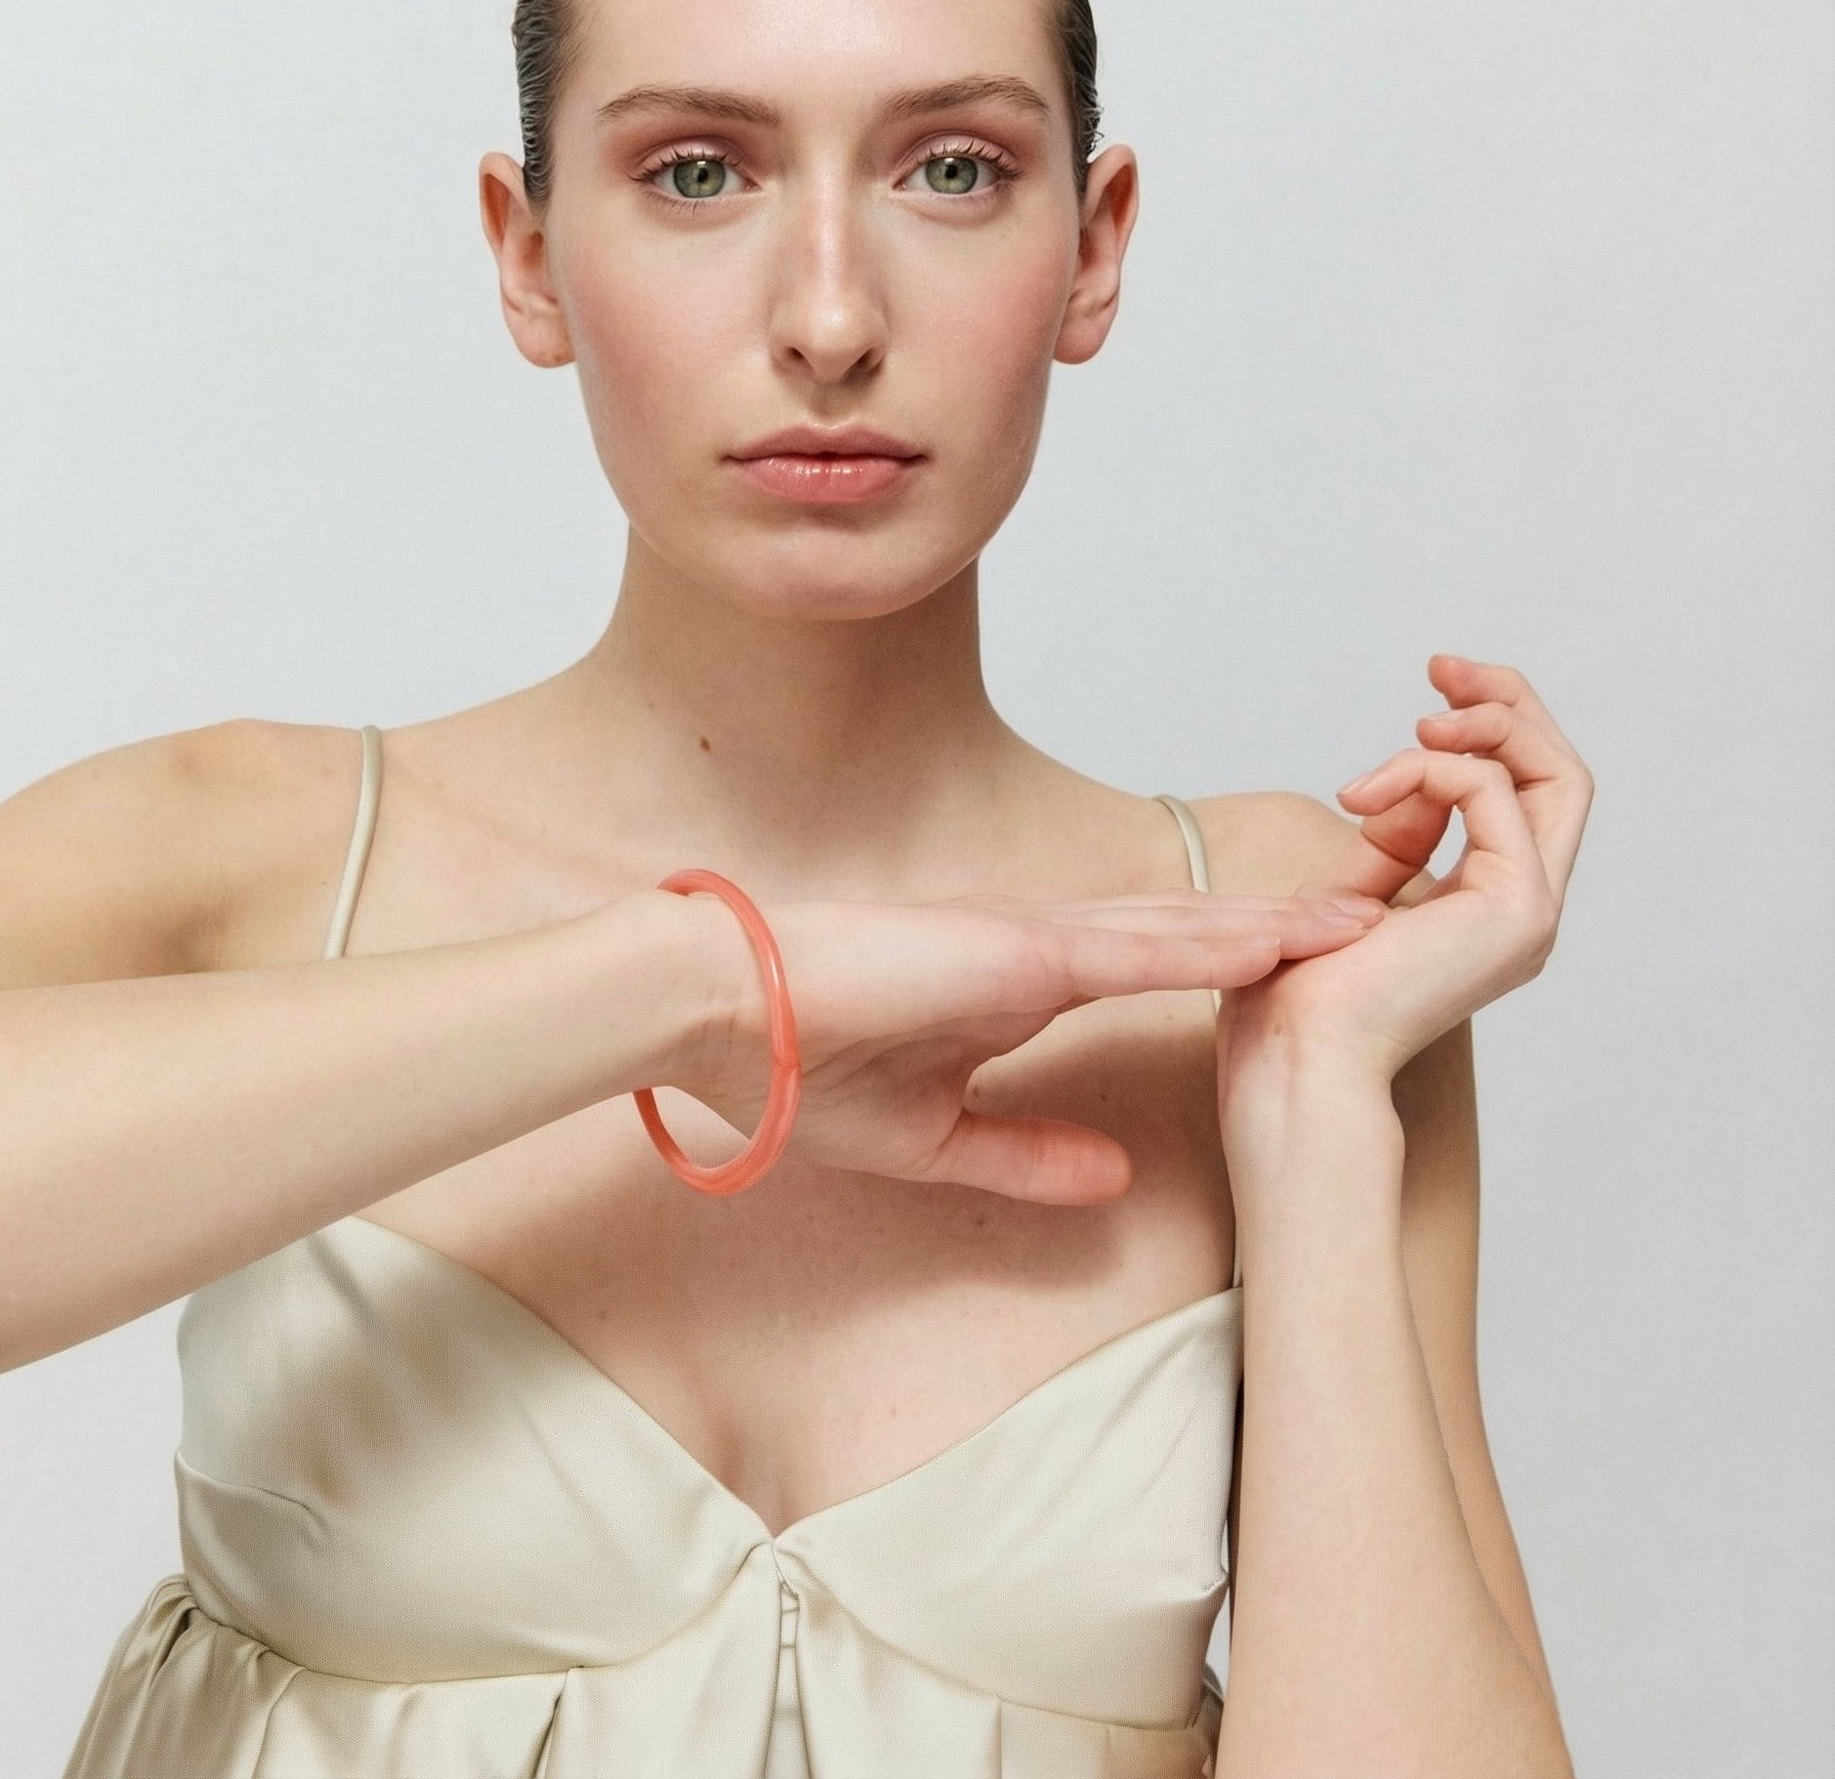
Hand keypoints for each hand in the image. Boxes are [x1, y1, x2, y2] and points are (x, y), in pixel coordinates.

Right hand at [663, 883, 1386, 1205]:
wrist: (719, 1018)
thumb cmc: (798, 1067)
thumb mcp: (938, 1139)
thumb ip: (1029, 1155)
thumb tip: (1116, 1180)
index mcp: (1021, 982)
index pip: (1153, 968)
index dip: (1233, 962)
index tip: (1309, 966)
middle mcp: (1040, 946)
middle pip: (1190, 934)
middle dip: (1286, 928)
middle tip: (1377, 919)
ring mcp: (1030, 940)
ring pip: (1182, 929)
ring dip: (1277, 925)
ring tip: (1365, 917)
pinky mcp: (1012, 950)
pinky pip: (1135, 950)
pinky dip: (1212, 944)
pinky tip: (1282, 941)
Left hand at [1214, 654, 1594, 1115]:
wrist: (1292, 1061)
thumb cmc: (1294, 1000)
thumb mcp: (1342, 894)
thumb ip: (1389, 840)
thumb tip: (1408, 780)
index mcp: (1488, 910)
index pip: (1528, 793)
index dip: (1490, 724)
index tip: (1432, 684)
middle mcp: (1523, 911)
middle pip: (1562, 774)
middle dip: (1507, 701)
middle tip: (1442, 668)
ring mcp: (1529, 913)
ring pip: (1555, 775)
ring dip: (1483, 723)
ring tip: (1415, 728)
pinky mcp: (1515, 909)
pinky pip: (1492, 793)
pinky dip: (1431, 771)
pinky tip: (1366, 796)